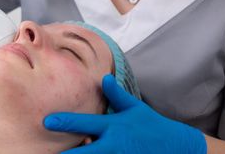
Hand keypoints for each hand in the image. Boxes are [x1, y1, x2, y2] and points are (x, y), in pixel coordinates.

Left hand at [44, 74, 206, 153]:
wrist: (178, 148)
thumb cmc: (152, 126)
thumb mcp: (135, 108)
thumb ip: (116, 95)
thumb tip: (103, 77)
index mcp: (114, 126)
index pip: (85, 123)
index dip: (65, 122)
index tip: (46, 121)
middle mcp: (114, 144)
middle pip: (84, 152)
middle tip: (46, 153)